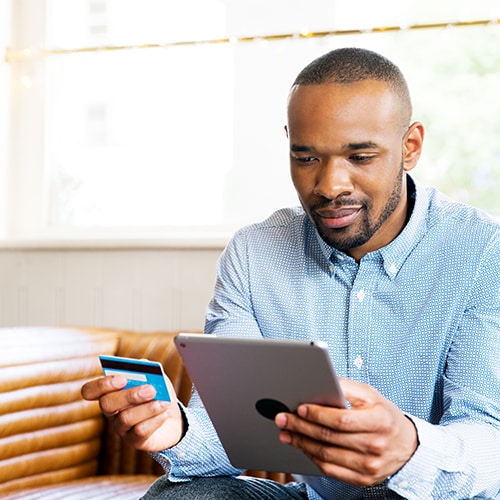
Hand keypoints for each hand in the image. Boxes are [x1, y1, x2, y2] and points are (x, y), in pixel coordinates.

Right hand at [81, 375, 183, 451]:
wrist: (173, 418)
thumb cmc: (159, 394)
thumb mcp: (156, 378)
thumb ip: (148, 370)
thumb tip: (143, 364)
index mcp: (111, 392)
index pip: (90, 391)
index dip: (101, 385)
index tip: (122, 379)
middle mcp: (111, 411)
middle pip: (107, 404)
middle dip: (129, 395)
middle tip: (151, 390)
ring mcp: (121, 428)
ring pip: (125, 418)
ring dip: (148, 408)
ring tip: (164, 402)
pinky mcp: (135, 441)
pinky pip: (140, 431)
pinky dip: (155, 420)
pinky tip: (165, 413)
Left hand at [275, 378, 417, 486]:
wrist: (407, 446)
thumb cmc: (384, 415)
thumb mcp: (370, 395)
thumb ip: (346, 387)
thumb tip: (320, 381)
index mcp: (379, 421)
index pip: (342, 420)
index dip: (318, 415)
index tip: (300, 408)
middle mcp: (375, 445)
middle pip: (330, 438)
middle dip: (301, 427)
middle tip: (283, 419)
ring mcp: (369, 466)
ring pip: (326, 455)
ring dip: (301, 443)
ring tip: (286, 433)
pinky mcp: (362, 479)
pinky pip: (331, 470)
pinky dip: (312, 458)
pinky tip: (302, 447)